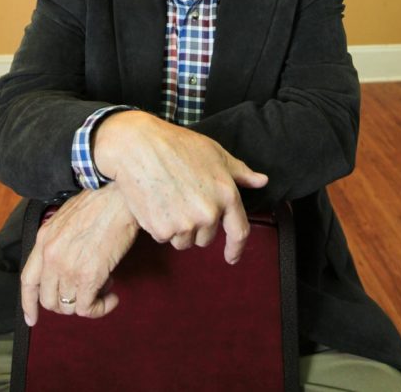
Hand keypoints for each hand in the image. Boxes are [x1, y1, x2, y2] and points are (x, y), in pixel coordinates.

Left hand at [21, 185, 138, 325]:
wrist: (120, 196)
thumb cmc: (101, 202)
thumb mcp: (67, 218)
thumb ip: (59, 241)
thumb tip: (67, 263)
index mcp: (44, 239)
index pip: (28, 281)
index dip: (28, 304)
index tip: (32, 319)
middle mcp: (51, 255)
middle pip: (49, 299)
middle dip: (67, 302)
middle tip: (86, 291)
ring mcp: (67, 267)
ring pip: (68, 306)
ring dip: (86, 302)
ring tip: (104, 285)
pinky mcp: (88, 275)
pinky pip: (86, 308)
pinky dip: (100, 308)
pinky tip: (113, 297)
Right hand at [93, 111, 267, 263]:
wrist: (138, 146)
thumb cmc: (177, 144)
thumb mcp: (214, 152)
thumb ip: (240, 172)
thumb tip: (262, 181)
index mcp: (226, 194)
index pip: (239, 231)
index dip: (236, 248)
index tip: (231, 257)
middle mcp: (209, 213)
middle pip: (206, 238)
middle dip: (196, 224)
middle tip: (182, 198)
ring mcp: (185, 223)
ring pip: (185, 240)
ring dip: (178, 228)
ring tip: (167, 198)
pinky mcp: (162, 230)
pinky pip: (164, 237)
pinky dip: (159, 225)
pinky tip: (154, 202)